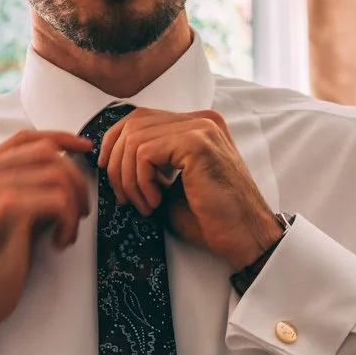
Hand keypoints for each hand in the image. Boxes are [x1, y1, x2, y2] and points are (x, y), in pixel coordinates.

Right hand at [0, 130, 93, 354]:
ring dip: (74, 205)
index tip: (85, 149)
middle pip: (48, 154)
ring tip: (66, 232)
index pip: (26, 138)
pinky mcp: (5, 213)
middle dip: (75, 180)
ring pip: (58, 175)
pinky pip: (59, 201)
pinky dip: (68, 223)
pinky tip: (59, 243)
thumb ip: (21, 186)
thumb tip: (66, 168)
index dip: (61, 138)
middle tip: (80, 212)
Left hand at [99, 108, 281, 268]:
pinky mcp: (197, 142)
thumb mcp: (171, 185)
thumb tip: (110, 158)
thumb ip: (149, 165)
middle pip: (133, 123)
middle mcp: (201, 120)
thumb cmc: (211, 218)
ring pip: (135, 139)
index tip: (109, 171)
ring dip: (130, 178)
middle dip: (117, 163)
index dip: (115, 142)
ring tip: (146, 204)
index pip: (140, 117)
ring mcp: (201, 128)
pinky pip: (145, 153)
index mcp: (196, 125)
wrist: (245, 237)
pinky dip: (141, 181)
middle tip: (126, 197)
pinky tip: (156, 201)